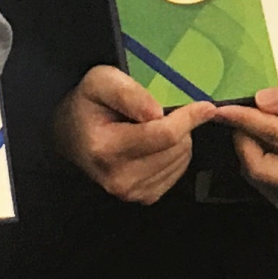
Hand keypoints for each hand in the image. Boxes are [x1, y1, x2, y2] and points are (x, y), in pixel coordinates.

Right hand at [52, 66, 206, 202]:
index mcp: (106, 149)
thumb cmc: (88, 104)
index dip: (190, 118)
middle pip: (176, 148)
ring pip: (181, 159)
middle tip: (155, 113)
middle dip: (179, 126)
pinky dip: (174, 155)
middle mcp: (119, 178)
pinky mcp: (143, 197)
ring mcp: (131, 193)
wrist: (70, 135)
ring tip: (151, 128)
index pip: (164, 135)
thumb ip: (128, 93)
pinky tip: (155, 145)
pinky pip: (177, 172)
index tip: (207, 106)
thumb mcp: (101, 81)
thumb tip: (157, 113)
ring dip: (178, 140)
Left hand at [217, 74, 277, 199]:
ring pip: (272, 177)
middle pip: (264, 169)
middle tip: (240, 115)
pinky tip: (274, 133)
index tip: (222, 108)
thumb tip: (262, 100)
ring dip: (256, 151)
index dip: (246, 121)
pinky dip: (272, 156)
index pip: (276, 136)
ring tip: (256, 121)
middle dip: (245, 142)